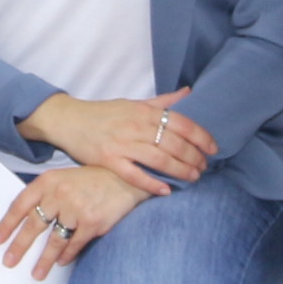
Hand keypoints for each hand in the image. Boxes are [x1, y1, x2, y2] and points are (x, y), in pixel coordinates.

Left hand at [0, 165, 146, 278]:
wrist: (124, 178)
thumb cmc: (90, 180)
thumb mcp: (62, 179)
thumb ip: (45, 195)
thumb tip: (26, 221)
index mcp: (47, 181)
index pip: (20, 205)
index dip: (7, 224)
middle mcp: (59, 194)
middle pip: (33, 225)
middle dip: (19, 246)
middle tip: (9, 261)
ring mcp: (76, 209)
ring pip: (54, 240)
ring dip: (44, 260)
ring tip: (36, 274)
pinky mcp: (93, 223)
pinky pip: (74, 245)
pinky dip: (67, 256)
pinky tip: (61, 263)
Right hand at [24, 88, 212, 194]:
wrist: (69, 120)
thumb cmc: (104, 114)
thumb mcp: (133, 103)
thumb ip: (162, 102)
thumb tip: (188, 92)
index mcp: (144, 111)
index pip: (181, 122)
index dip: (201, 136)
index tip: (213, 148)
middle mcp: (136, 126)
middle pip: (174, 143)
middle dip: (194, 157)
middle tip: (203, 167)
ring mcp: (122, 144)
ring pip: (160, 159)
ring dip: (180, 171)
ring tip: (193, 178)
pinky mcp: (109, 160)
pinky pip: (135, 174)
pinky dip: (152, 184)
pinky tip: (166, 190)